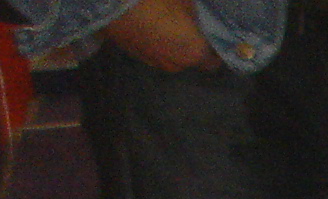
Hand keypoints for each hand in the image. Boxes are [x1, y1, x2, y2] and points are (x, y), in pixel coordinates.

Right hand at [103, 0, 219, 73]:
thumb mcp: (184, 1)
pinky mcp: (137, 56)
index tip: (212, 37)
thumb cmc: (155, 0)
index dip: (215, 50)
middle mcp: (178, 64)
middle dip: (194, 46)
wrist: (111, 3)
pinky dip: (159, 43)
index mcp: (195, 53)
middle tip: (190, 27)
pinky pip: (157, 52)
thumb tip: (204, 15)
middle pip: (193, 59)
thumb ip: (198, 13)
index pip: (214, 62)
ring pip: (174, 57)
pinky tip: (152, 26)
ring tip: (169, 25)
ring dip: (175, 45)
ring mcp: (156, 62)